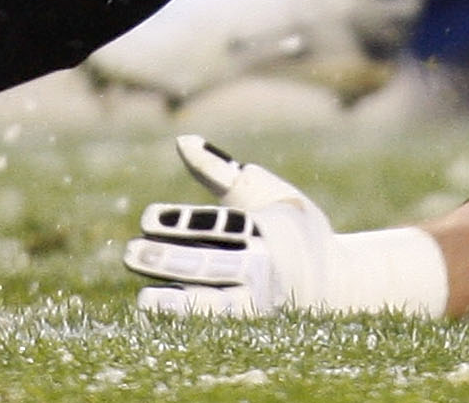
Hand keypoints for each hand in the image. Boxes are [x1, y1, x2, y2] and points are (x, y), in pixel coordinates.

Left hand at [124, 136, 445, 315]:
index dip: (183, 224)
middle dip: (172, 261)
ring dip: (179, 303)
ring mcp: (260, 303)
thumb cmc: (288, 224)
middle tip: (131, 253)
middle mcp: (266, 267)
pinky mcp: (252, 328)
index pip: (221, 226)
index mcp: (268, 229)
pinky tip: (159, 317)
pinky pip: (218, 326)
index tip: (147, 219)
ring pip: (217, 305)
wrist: (337, 282)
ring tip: (144, 301)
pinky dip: (190, 323)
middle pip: (215, 265)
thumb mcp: (259, 191)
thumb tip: (181, 139)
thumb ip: (217, 169)